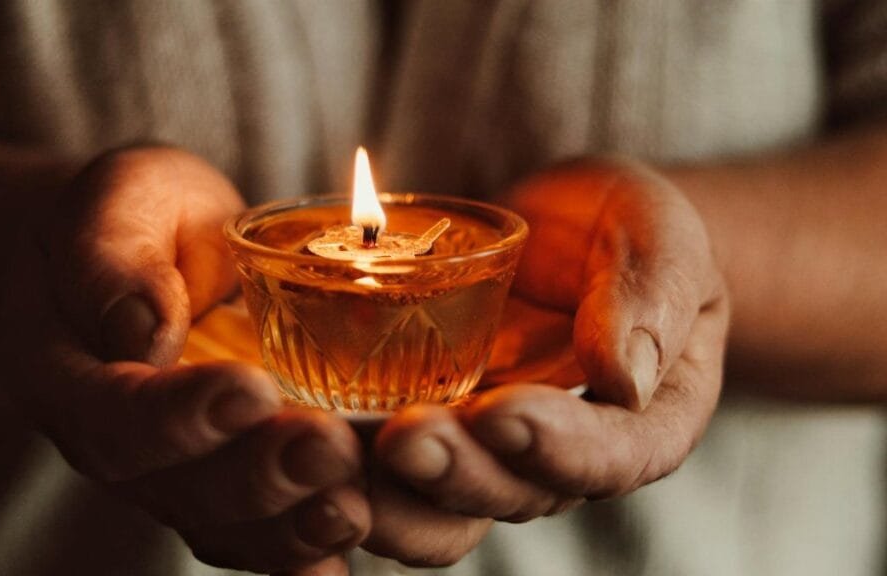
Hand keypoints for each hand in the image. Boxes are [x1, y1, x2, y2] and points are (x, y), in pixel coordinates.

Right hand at [0, 146, 368, 573]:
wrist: (157, 251)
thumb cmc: (139, 215)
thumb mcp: (119, 198)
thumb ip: (114, 257)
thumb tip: (138, 330)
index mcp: (64, 369)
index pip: (113, 411)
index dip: (178, 415)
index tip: (252, 389)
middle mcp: (112, 441)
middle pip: (175, 486)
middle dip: (258, 477)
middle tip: (328, 450)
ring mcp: (170, 470)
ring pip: (221, 524)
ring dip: (288, 527)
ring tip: (353, 508)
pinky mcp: (224, 481)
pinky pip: (255, 533)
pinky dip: (299, 550)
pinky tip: (343, 551)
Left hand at [361, 157, 729, 564]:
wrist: (568, 230)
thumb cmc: (625, 228)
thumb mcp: (656, 234)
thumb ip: (652, 294)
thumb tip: (624, 378)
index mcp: (642, 422)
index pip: (613, 457)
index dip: (559, 448)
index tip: (503, 413)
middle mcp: (561, 455)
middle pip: (513, 494)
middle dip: (456, 472)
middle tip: (404, 435)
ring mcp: (488, 449)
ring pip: (442, 503)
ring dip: (389, 491)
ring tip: (336, 452)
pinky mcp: (430, 426)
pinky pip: (389, 466)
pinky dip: (347, 463)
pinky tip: (300, 434)